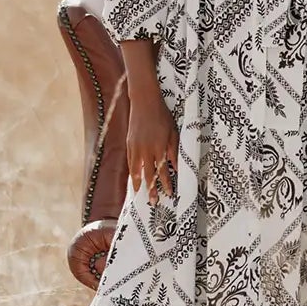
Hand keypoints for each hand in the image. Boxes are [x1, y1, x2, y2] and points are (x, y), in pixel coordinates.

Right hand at [126, 82, 177, 203]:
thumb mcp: (173, 133)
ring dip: (139, 183)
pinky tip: (134, 178)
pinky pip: (131, 162)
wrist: (144, 102)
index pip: (163, 171)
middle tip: (153, 202)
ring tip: (140, 194)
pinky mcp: (129, 143)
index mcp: (159, 148)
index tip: (170, 194)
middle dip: (152, 189)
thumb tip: (177, 167)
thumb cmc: (162, 116)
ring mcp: (136, 147)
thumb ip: (174, 152)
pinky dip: (132, 171)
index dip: (166, 184)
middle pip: (149, 175)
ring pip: (137, 170)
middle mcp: (146, 150)